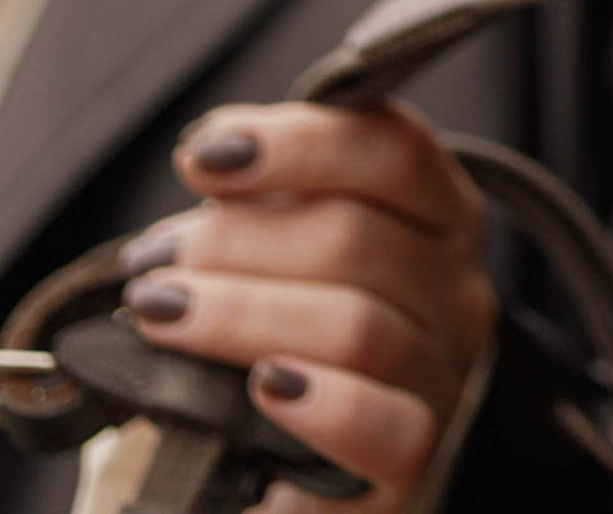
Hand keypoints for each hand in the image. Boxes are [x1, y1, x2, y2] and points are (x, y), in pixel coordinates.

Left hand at [121, 102, 496, 513]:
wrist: (295, 470)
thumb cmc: (289, 338)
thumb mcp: (285, 255)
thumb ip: (261, 209)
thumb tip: (196, 175)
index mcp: (440, 216)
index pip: (393, 150)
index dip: (299, 141)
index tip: (204, 153)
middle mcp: (457, 291)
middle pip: (357, 236)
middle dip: (238, 239)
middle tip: (156, 262)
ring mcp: (443, 380)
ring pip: (355, 327)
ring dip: (240, 314)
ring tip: (161, 316)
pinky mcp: (412, 466)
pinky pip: (380, 426)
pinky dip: (320, 403)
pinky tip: (264, 389)